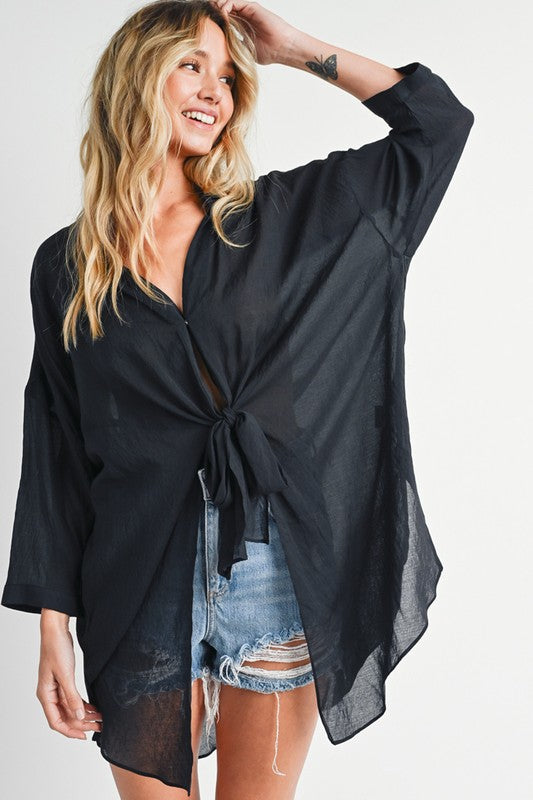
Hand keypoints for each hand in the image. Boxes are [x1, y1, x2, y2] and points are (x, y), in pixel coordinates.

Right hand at [37, 619, 101, 739]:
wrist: (56, 631)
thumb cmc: (56, 649)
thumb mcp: (65, 674)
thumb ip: (72, 696)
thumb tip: (78, 716)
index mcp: (45, 695)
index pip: (56, 721)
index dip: (70, 731)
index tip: (85, 736)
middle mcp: (49, 694)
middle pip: (65, 717)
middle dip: (81, 723)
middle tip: (99, 726)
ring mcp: (56, 688)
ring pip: (70, 708)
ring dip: (84, 714)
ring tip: (100, 718)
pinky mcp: (63, 681)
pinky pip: (73, 698)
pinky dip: (83, 704)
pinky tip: (94, 707)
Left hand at [209, 0, 298, 64]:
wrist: (282, 48)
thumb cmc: (269, 53)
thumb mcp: (245, 51)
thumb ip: (234, 47)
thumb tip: (220, 55)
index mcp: (242, 26)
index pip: (224, 19)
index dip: (214, 20)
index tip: (204, 25)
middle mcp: (244, 16)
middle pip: (224, 8)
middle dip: (213, 10)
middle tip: (203, 16)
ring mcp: (248, 11)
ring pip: (228, 2)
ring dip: (217, 6)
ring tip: (212, 14)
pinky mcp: (252, 7)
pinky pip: (235, 2)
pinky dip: (226, 6)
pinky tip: (222, 14)